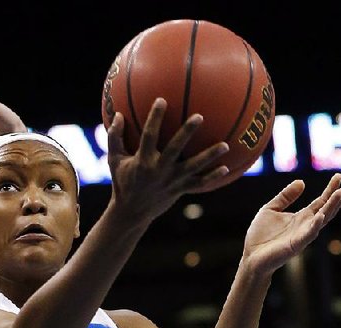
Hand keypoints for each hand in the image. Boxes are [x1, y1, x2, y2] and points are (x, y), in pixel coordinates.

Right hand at [105, 101, 230, 221]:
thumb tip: (118, 115)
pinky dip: (212, 177)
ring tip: (225, 145)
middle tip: (199, 116)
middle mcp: (159, 170)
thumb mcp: (114, 160)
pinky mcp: (179, 190)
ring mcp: (172, 181)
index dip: (154, 118)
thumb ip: (114, 137)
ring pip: (193, 167)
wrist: (131, 213)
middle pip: (176, 149)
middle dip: (187, 132)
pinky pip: (199, 183)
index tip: (162, 100)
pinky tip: (226, 168)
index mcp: (143, 161)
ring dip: (209, 156)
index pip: (149, 135)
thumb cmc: (123, 182)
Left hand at [241, 174, 340, 276]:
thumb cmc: (260, 236)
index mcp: (301, 217)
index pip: (321, 201)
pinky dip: (315, 225)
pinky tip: (321, 215)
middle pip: (327, 209)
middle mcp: (306, 226)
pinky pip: (308, 235)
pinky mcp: (295, 246)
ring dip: (332, 207)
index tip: (339, 176)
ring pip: (322, 220)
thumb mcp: (271, 209)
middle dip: (338, 198)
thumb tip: (302, 182)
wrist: (251, 258)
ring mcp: (302, 236)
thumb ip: (286, 196)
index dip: (330, 189)